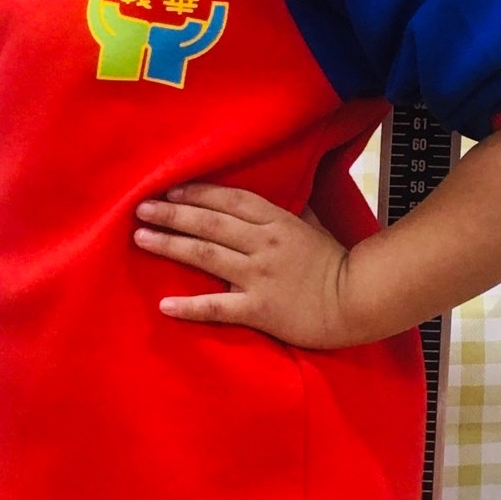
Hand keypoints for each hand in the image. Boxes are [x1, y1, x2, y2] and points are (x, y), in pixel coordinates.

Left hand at [133, 182, 364, 349]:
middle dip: (171, 213)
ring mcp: (259, 276)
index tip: (169, 190)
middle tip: (141, 208)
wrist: (359, 301)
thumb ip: (288, 213)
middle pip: (209, 223)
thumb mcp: (313, 225)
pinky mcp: (259, 309)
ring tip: (141, 238)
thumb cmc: (337, 262)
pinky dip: (189, 307)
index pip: (229, 200)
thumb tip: (273, 197)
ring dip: (170, 245)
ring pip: (206, 255)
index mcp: (277, 221)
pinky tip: (164, 305)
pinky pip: (217, 307)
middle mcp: (263, 244)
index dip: (196, 193)